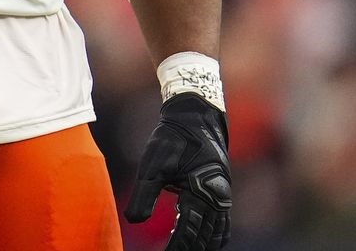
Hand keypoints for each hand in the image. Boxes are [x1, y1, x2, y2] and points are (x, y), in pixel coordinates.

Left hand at [124, 93, 231, 249]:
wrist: (195, 118)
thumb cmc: (171, 141)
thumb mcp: (153, 167)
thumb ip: (144, 196)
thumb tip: (133, 222)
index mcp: (200, 195)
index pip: (187, 233)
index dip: (175, 247)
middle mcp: (217, 200)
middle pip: (203, 238)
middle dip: (187, 248)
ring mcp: (222, 197)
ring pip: (216, 235)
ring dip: (201, 245)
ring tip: (181, 249)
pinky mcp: (222, 193)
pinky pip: (223, 224)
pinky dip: (213, 237)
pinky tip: (199, 241)